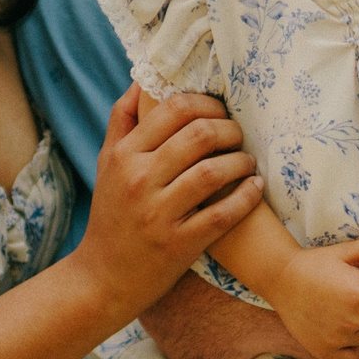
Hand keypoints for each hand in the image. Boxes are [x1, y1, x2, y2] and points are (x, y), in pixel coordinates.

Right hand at [76, 88, 264, 314]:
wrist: (103, 278)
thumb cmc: (112, 214)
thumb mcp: (106, 164)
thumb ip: (123, 120)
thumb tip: (143, 80)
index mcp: (123, 156)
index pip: (173, 109)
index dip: (206, 103)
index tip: (220, 111)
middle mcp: (139, 180)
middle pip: (199, 135)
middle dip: (229, 129)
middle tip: (239, 135)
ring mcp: (159, 214)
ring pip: (213, 172)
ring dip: (241, 161)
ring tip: (248, 162)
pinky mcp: (179, 244)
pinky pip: (223, 213)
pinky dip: (246, 197)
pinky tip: (255, 188)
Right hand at [260, 234, 358, 358]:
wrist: (280, 278)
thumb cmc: (316, 262)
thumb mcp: (346, 252)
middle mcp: (351, 320)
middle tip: (351, 296)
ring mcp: (337, 338)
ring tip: (339, 308)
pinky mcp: (324, 351)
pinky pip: (352, 356)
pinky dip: (349, 346)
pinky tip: (337, 328)